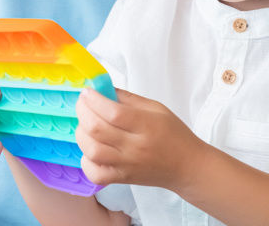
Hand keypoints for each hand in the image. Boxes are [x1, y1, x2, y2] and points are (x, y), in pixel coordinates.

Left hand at [75, 88, 210, 192]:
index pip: (114, 112)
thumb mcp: (156, 108)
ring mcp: (127, 165)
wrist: (186, 167)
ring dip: (82, 134)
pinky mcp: (122, 179)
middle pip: (98, 130)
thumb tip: (102, 89)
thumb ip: (128, 99)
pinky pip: (95, 174)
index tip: (87, 92)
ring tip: (85, 124)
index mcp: (147, 125)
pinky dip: (85, 162)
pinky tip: (90, 150)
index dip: (95, 100)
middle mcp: (135, 147)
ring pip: (92, 151)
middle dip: (83, 112)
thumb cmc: (174, 135)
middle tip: (83, 103)